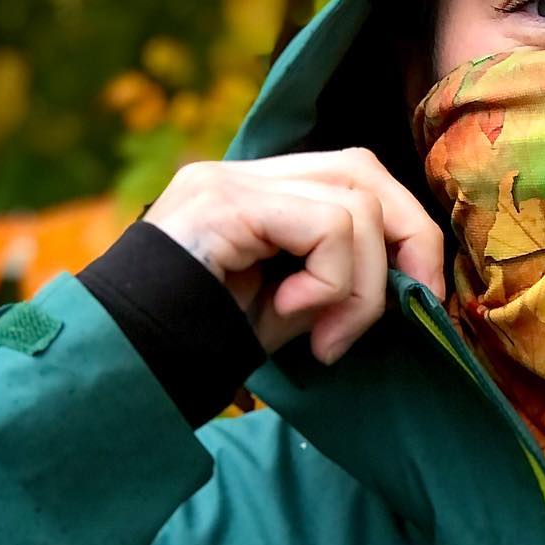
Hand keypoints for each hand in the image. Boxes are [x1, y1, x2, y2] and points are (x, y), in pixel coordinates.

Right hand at [142, 147, 445, 364]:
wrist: (123, 372)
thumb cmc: (202, 349)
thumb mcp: (292, 312)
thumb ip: (343, 282)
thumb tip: (412, 281)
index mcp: (261, 194)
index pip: (356, 177)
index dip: (406, 231)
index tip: (421, 297)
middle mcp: (243, 175)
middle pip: (363, 172)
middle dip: (408, 242)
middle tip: (410, 309)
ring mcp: (228, 182)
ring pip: (354, 203)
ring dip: (363, 285)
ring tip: (326, 338)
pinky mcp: (221, 202)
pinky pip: (324, 226)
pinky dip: (332, 280)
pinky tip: (293, 316)